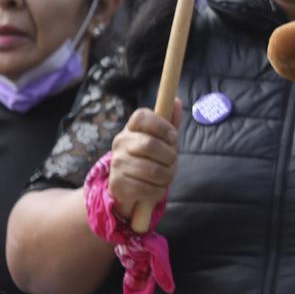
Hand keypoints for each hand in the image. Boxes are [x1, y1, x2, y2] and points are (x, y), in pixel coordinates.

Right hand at [108, 102, 179, 220]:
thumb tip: (177, 101)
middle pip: (150, 145)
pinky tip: (154, 188)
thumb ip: (171, 123)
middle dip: (169, 157)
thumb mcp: (163, 140)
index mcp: (132, 128)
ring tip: (164, 176)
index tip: (173, 137)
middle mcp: (120, 142)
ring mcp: (117, 163)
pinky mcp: (118, 184)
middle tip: (171, 162)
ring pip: (152, 170)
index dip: (162, 126)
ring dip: (166, 177)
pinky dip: (158, 191)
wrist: (129, 187)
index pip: (142, 116)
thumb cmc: (151, 159)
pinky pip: (148, 188)